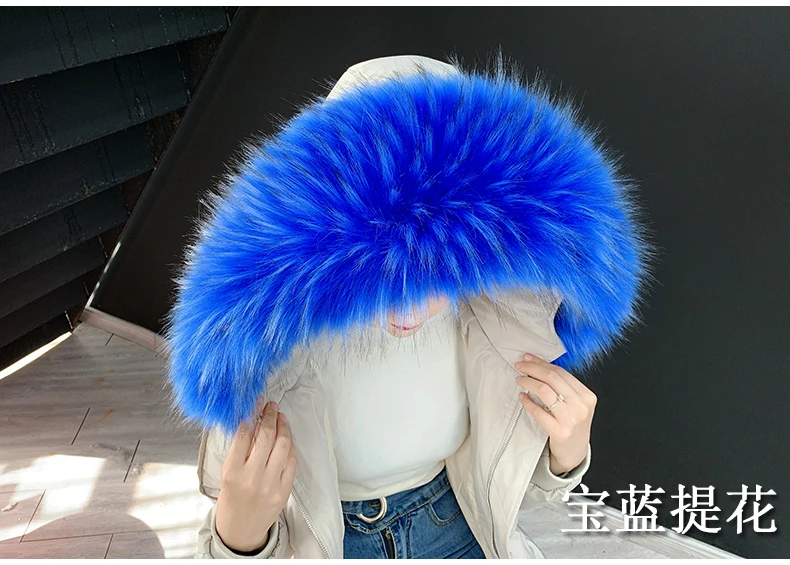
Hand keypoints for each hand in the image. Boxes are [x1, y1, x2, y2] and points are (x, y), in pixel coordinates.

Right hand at [215, 399, 296, 552]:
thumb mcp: (226, 474)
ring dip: (283, 427)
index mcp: (232, 472)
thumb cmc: (231, 499)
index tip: (255, 405)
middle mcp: (252, 477)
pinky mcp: (284, 490)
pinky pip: (291, 461)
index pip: (244, 435)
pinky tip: (286, 438)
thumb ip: (239, 449)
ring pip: (283, 445)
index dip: (252, 415)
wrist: (240, 530)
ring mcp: (271, 484)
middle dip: (270, 416)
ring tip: (280, 417)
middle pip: (266, 437)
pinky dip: (289, 446)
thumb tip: (252, 421)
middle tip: (271, 406)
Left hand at [514, 353, 595, 474]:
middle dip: (533, 369)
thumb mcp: (575, 404)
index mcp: (586, 395)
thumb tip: (538, 365)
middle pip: (552, 378)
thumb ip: (563, 387)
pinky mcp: (559, 431)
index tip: (528, 358)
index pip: (561, 372)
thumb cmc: (572, 424)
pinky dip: (527, 402)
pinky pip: (538, 412)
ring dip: (528, 382)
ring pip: (544, 391)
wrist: (575, 451)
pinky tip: (522, 397)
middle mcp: (580, 406)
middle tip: (520, 366)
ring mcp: (571, 419)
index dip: (542, 363)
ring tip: (519, 380)